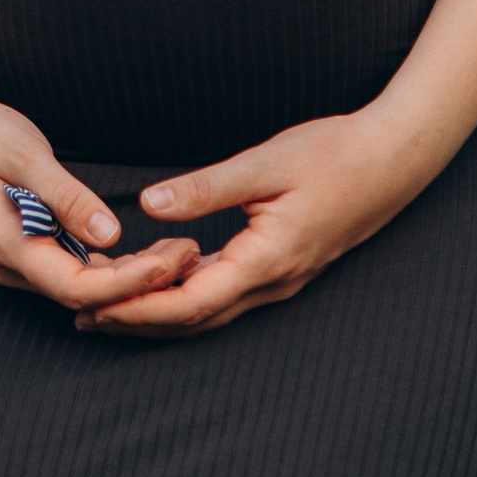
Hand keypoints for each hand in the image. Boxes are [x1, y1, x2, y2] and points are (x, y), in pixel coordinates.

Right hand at [0, 92, 203, 316]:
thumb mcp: (23, 154)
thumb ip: (66, 197)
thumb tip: (110, 235)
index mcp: (6, 246)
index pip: (77, 286)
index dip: (127, 282)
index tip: (169, 264)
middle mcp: (8, 266)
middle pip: (83, 296)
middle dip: (138, 283)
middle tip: (189, 256)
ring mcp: (12, 262)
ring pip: (79, 289)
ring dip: (128, 278)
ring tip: (179, 255)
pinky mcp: (21, 251)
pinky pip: (70, 272)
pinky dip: (108, 267)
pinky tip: (144, 255)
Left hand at [93, 107, 415, 337]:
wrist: (393, 161)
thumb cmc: (333, 154)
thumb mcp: (265, 164)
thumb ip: (205, 189)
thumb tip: (148, 203)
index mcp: (267, 260)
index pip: (191, 303)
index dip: (139, 309)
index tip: (95, 308)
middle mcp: (274, 282)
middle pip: (195, 320)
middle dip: (139, 322)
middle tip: (83, 317)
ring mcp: (281, 280)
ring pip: (210, 311)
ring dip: (160, 312)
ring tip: (109, 305)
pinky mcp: (282, 268)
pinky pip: (226, 293)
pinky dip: (187, 293)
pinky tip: (160, 279)